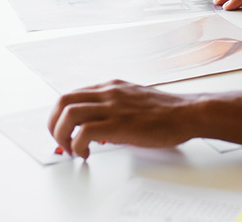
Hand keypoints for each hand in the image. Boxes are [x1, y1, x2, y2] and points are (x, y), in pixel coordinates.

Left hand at [49, 80, 196, 157]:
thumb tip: (100, 125)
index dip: (62, 114)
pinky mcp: (119, 124)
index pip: (73, 94)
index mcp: (111, 87)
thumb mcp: (134, 99)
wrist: (187, 113)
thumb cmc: (166, 111)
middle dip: (54, 123)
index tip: (64, 130)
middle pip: (64, 100)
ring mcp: (113, 107)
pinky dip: (78, 145)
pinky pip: (85, 132)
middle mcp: (108, 92)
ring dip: (62, 134)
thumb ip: (115, 106)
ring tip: (70, 149)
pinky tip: (86, 154)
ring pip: (69, 113)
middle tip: (59, 140)